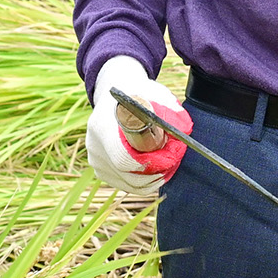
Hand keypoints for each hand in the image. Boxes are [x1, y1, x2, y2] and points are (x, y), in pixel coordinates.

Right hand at [85, 55, 185, 196]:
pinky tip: (154, 167)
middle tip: (173, 163)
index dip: (150, 164)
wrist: (116, 96)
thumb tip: (183, 133)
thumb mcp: (156, 95)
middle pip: (128, 175)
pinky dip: (143, 180)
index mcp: (103, 125)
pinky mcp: (100, 168)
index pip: (124, 159)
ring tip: (166, 163)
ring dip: (151, 178)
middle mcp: (95, 145)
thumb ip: (169, 112)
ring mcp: (95, 159)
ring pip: (128, 183)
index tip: (170, 159)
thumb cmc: (139, 94)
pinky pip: (125, 183)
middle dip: (155, 173)